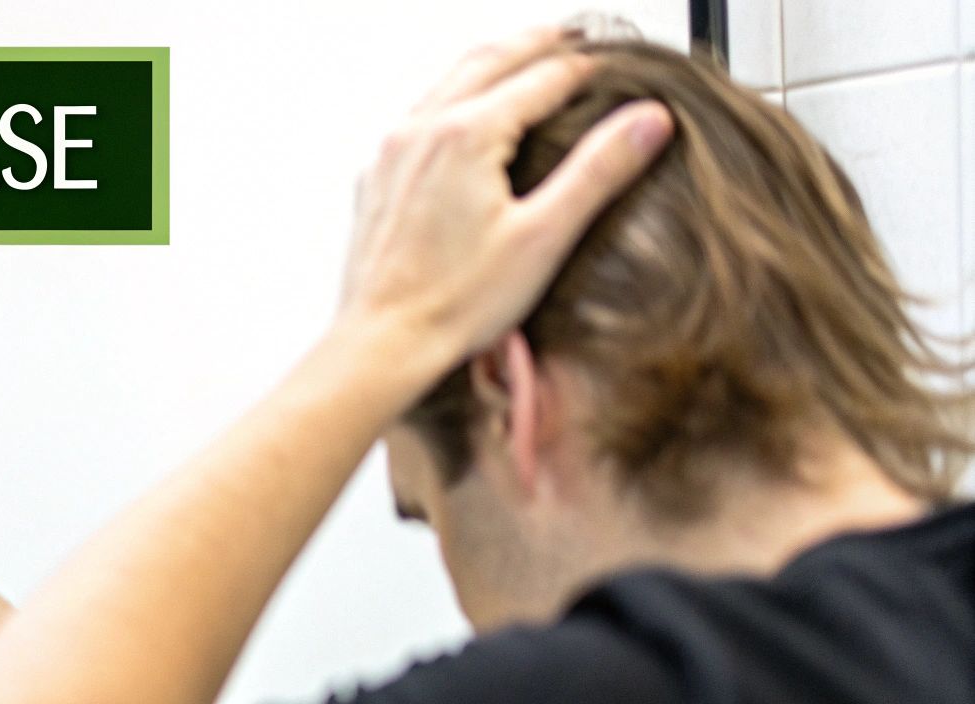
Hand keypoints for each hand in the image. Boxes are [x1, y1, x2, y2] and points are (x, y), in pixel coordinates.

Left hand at [337, 25, 672, 370]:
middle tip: (575, 40)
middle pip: (490, 60)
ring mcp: (393, 152)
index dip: (587, 68)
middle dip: (538, 45)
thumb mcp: (544, 237)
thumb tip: (647, 120)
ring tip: (528, 61)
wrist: (383, 343)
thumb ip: (597, 171)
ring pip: (449, 81)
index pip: (543, 77)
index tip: (617, 69)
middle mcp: (421, 132)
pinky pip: (419, 115)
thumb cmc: (454, 303)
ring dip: (493, 64)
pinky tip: (468, 116)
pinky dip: (455, 97)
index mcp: (465, 136)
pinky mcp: (377, 177)